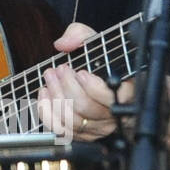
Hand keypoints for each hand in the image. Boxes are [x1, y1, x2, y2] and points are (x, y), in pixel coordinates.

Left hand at [37, 22, 133, 141]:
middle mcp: (113, 115)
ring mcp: (98, 128)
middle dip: (67, 87)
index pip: (112, 98)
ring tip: (49, 78)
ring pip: (73, 120)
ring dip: (55, 97)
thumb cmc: (100, 60)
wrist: (98, 74)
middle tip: (59, 70)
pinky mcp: (82, 134)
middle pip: (87, 108)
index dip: (94, 88)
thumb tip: (63, 43)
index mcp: (126, 92)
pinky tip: (44, 94)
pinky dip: (48, 112)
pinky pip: (61, 130)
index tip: (81, 72)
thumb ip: (80, 35)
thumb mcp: (94, 41)